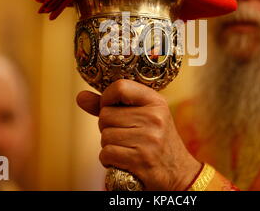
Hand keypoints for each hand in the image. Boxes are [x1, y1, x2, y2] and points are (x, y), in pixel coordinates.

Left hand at [76, 79, 201, 189]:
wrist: (179, 172)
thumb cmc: (156, 141)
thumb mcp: (142, 117)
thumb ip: (111, 105)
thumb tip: (80, 97)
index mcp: (156, 102)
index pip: (120, 87)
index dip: (106, 98)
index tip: (109, 107)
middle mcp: (154, 118)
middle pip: (106, 114)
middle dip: (107, 127)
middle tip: (124, 134)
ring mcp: (149, 139)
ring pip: (105, 135)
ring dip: (108, 145)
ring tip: (126, 148)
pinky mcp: (141, 159)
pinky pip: (106, 153)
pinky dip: (108, 160)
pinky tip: (122, 160)